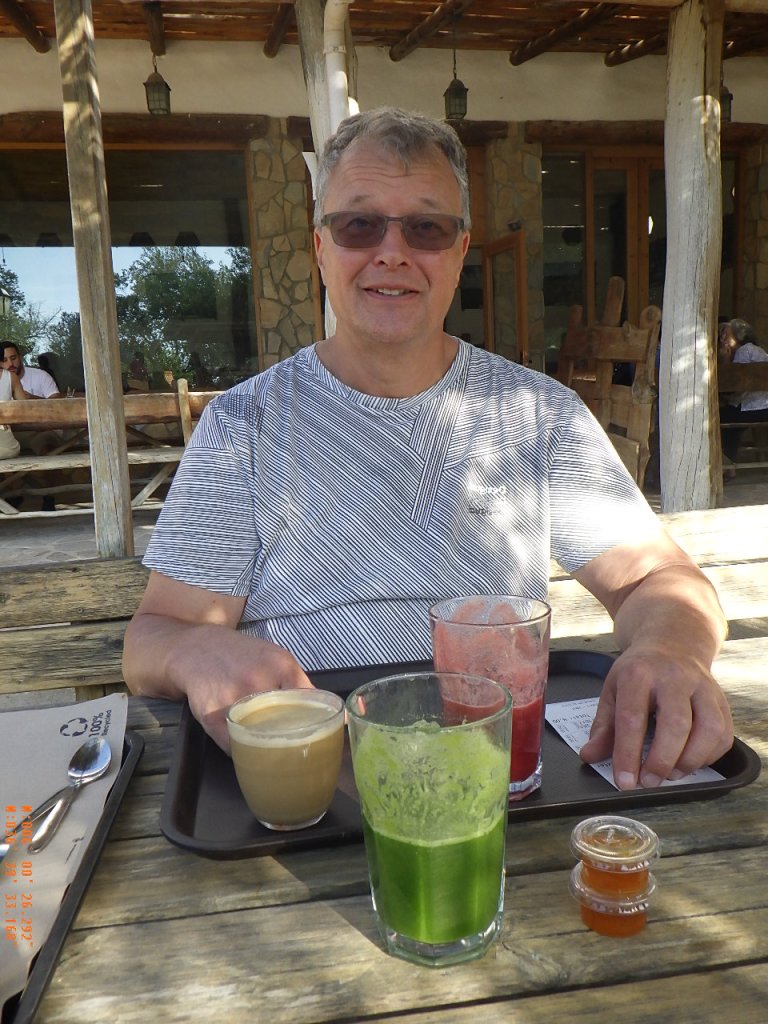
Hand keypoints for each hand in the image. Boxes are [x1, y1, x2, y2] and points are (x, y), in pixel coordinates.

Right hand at [167, 629, 314, 753]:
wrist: (198, 649)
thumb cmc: (244, 657)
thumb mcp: (276, 658)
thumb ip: (299, 684)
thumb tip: (337, 716)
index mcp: (280, 666)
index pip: (310, 701)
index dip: (318, 723)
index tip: (321, 737)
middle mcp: (258, 681)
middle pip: (287, 724)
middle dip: (295, 741)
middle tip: (300, 751)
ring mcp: (233, 700)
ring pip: (260, 740)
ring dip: (269, 751)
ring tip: (276, 756)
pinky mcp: (212, 717)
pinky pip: (235, 747)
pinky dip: (243, 752)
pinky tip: (248, 750)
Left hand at [579, 647, 732, 789]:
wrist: (674, 643)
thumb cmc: (640, 672)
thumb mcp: (613, 690)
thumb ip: (603, 726)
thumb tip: (589, 756)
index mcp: (639, 673)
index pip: (632, 718)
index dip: (628, 754)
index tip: (624, 782)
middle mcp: (675, 677)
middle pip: (675, 724)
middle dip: (662, 760)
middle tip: (649, 782)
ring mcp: (703, 687)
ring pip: (708, 729)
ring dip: (690, 760)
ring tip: (671, 774)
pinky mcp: (721, 700)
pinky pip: (724, 735)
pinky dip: (709, 756)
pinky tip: (690, 762)